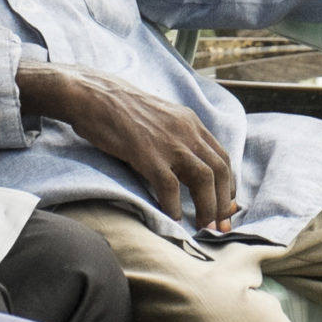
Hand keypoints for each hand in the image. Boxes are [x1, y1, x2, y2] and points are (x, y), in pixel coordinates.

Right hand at [18, 61, 237, 230]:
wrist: (93, 95)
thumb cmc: (121, 110)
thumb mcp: (160, 118)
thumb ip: (177, 139)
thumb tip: (186, 171)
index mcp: (191, 123)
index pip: (222, 158)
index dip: (228, 186)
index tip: (225, 207)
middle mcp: (186, 131)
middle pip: (219, 171)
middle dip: (223, 203)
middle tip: (219, 225)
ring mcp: (168, 142)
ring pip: (203, 179)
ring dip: (206, 207)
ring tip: (202, 226)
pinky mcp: (146, 154)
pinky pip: (169, 186)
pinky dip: (174, 206)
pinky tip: (172, 218)